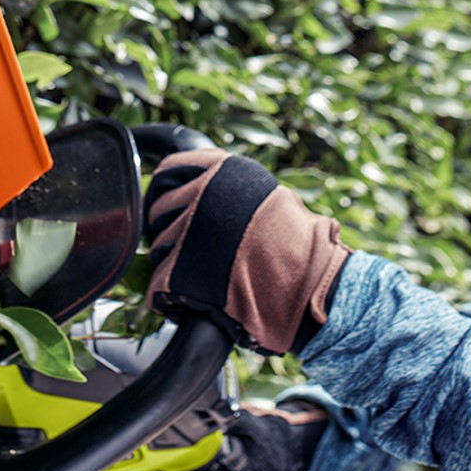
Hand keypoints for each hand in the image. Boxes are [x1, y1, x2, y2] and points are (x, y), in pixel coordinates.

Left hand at [144, 149, 350, 353]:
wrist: (313, 284)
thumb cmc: (301, 245)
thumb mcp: (269, 196)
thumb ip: (230, 189)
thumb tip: (199, 189)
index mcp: (222, 171)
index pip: (168, 172)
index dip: (164, 192)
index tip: (167, 207)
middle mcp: (202, 194)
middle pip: (157, 210)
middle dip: (165, 230)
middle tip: (184, 249)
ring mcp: (188, 231)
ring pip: (157, 248)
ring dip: (170, 264)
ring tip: (196, 277)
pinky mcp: (180, 271)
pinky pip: (158, 282)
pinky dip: (167, 295)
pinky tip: (184, 299)